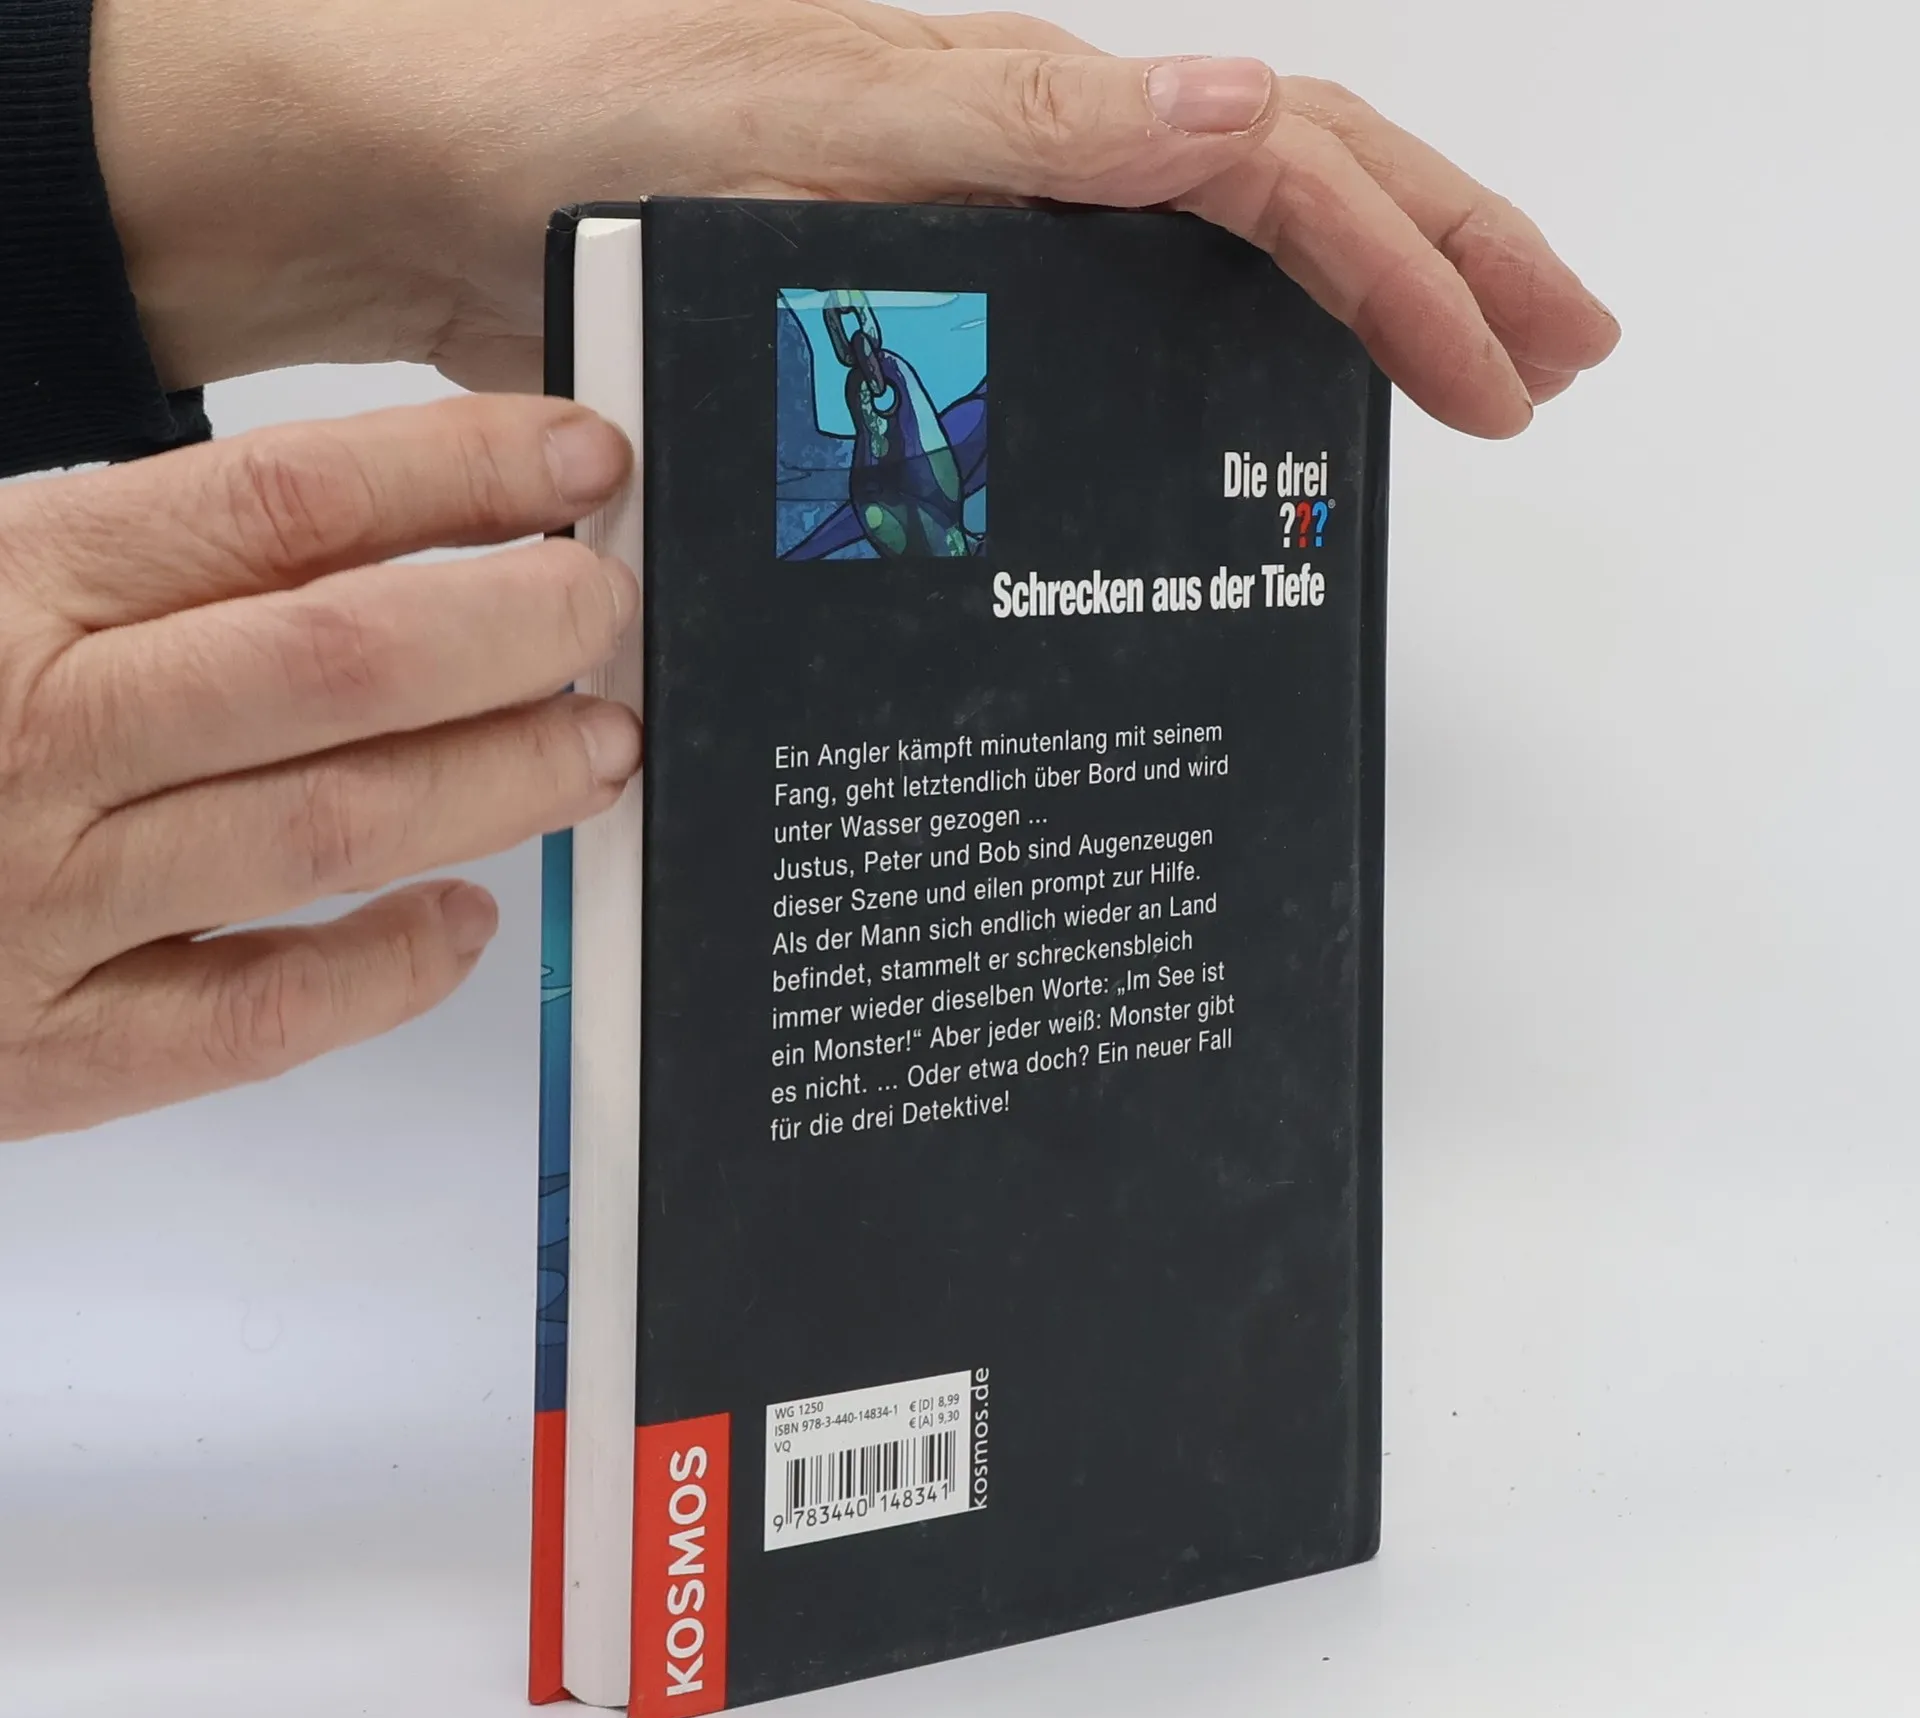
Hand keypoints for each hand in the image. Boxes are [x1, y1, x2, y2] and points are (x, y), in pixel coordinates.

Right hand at [0, 396, 637, 1138]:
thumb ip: (140, 563)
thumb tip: (384, 535)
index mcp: (10, 588)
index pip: (276, 503)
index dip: (455, 474)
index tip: (578, 463)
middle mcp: (34, 737)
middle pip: (334, 662)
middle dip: (510, 627)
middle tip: (610, 612)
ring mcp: (42, 905)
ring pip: (329, 827)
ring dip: (495, 782)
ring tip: (600, 745)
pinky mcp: (53, 1052)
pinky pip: (258, 1018)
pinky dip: (384, 972)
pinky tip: (466, 923)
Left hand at [93, 0, 1616, 436]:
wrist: (419, 185)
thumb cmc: (578, 147)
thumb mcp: (810, 127)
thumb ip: (1021, 130)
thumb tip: (1238, 114)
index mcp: (1020, 110)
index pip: (1281, 168)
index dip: (1414, 268)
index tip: (1510, 377)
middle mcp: (1021, 154)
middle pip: (1288, 181)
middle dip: (1445, 263)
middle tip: (1559, 359)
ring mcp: (977, 225)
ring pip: (1211, 246)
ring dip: (1352, 303)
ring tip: (1454, 379)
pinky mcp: (920, 297)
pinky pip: (1105, 313)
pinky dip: (1206, 355)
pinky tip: (1240, 416)